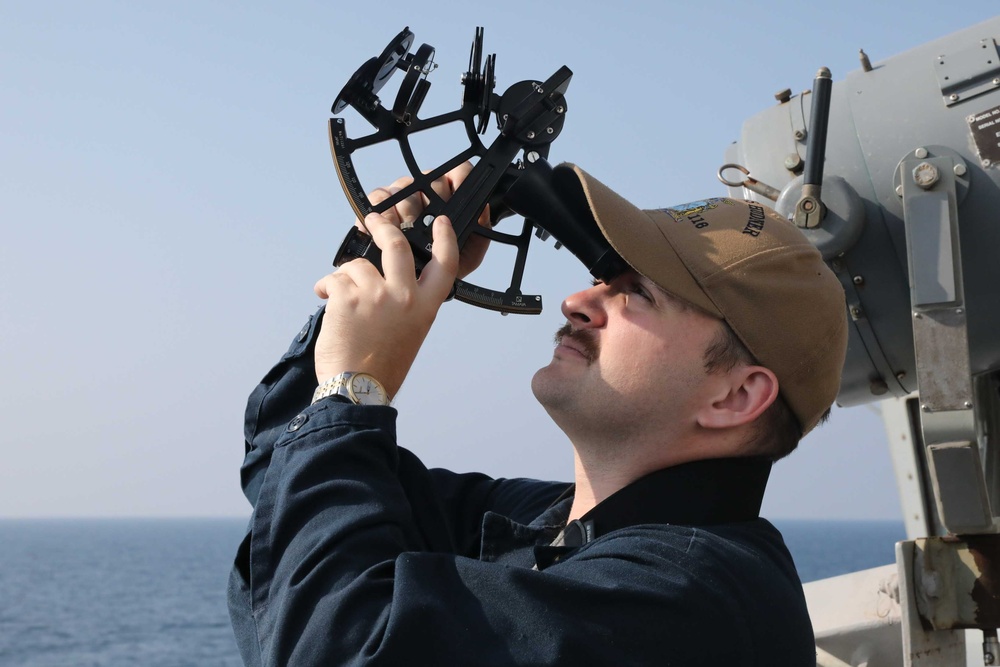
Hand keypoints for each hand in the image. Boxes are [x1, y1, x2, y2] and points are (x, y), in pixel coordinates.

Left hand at [313, 212, 458, 396]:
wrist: (357, 389)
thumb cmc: (381, 368)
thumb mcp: (410, 333)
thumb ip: (407, 305)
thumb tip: (384, 279)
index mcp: (425, 308)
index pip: (445, 264)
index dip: (444, 239)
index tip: (441, 223)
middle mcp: (404, 297)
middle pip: (397, 245)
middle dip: (383, 228)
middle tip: (373, 222)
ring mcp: (376, 295)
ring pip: (357, 266)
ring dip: (344, 277)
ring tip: (337, 296)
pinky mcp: (347, 298)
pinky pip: (334, 279)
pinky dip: (326, 287)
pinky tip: (324, 299)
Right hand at [363, 162, 489, 279]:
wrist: (412, 289)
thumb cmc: (439, 271)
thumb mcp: (468, 255)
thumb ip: (481, 230)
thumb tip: (482, 208)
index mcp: (449, 200)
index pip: (458, 172)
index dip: (460, 178)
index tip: (457, 193)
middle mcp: (426, 194)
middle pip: (429, 179)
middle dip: (430, 204)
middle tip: (429, 225)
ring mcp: (402, 196)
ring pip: (404, 187)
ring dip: (407, 212)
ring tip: (409, 232)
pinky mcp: (378, 204)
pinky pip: (380, 196)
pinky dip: (385, 214)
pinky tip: (392, 229)